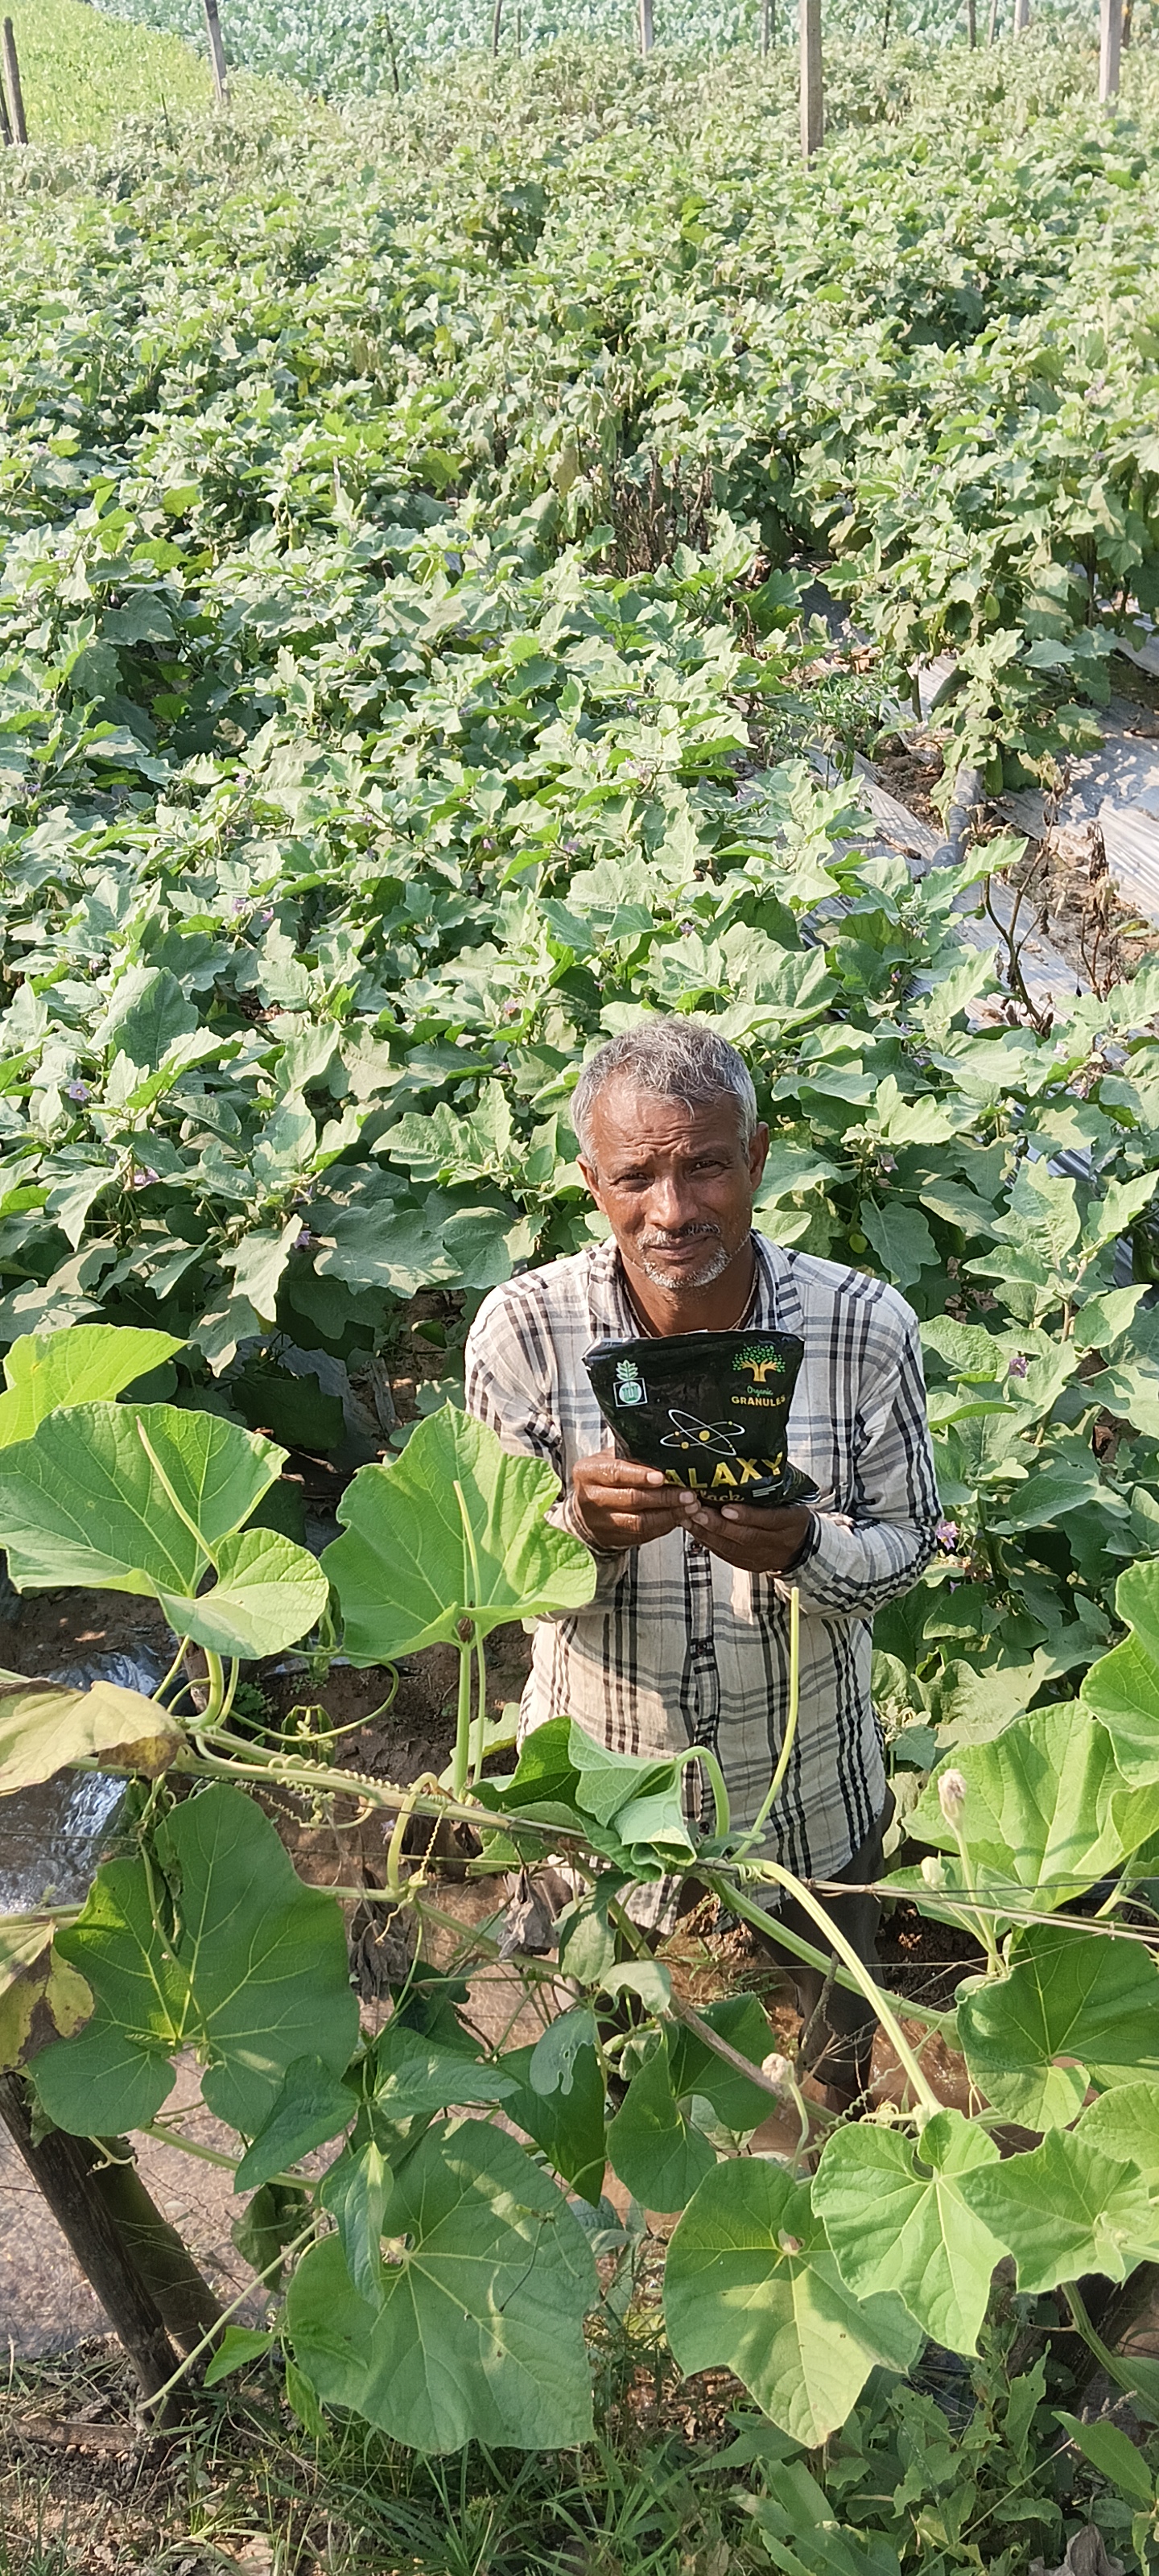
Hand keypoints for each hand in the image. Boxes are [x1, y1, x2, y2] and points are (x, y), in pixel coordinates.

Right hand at [571, 1453, 684, 1550]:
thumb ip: (630, 1455)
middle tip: (687, 1494)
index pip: (615, 1473)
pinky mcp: (614, 1539)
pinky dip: (664, 1526)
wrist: (585, 1510)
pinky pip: (643, 1535)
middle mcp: (591, 1499)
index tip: (662, 1476)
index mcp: (588, 1473)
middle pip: (631, 1499)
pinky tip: (678, 1518)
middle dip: (664, 1497)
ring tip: (689, 1507)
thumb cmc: (603, 1478)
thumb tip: (664, 1451)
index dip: (640, 1475)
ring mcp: (602, 1523)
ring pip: (639, 1522)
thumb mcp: (609, 1459)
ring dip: (669, 1515)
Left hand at [675, 1493, 812, 1574]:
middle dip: (719, 1525)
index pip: (770, 1519)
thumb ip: (774, 1483)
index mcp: (793, 1521)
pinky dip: (707, 1541)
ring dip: (708, 1533)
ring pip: (733, 1548)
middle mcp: (778, 1542)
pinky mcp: (748, 1564)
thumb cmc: (790, 1512)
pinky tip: (694, 1528)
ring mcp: (763, 1556)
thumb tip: (752, 1456)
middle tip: (698, 1511)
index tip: (726, 1507)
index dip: (748, 1515)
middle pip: (747, 1537)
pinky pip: (725, 1554)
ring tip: (689, 1517)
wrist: (800, 1546)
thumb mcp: (792, 1497)